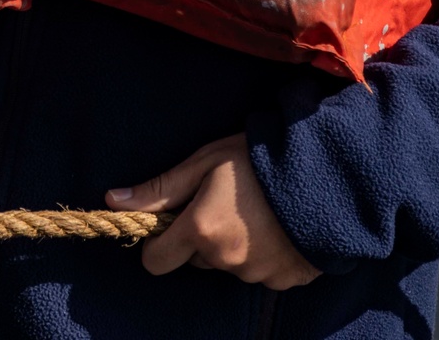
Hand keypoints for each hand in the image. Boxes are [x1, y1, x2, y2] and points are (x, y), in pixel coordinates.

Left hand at [106, 133, 319, 289]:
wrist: (326, 171)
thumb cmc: (259, 158)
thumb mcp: (204, 162)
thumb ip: (159, 189)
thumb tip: (112, 200)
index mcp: (201, 231)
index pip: (155, 260)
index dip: (159, 241)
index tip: (174, 219)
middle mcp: (225, 260)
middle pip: (194, 258)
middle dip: (200, 236)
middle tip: (224, 201)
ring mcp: (256, 275)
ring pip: (226, 264)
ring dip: (232, 244)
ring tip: (256, 208)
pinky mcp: (283, 281)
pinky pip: (259, 272)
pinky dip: (262, 253)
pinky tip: (276, 225)